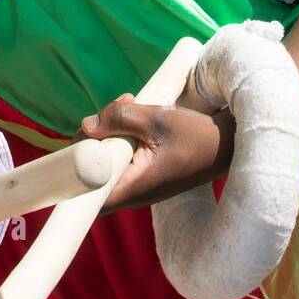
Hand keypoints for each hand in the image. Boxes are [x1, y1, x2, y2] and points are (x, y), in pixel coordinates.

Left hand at [79, 94, 234, 212]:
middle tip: (113, 109)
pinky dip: (122, 134)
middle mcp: (132, 192)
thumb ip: (120, 119)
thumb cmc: (197, 136)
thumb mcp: (157, 119)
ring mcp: (138, 184)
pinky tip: (135, 112)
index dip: (70, 171)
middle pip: (90, 173)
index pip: (85, 195)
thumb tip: (88, 125)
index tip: (76, 143)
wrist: (229, 145)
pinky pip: (121, 156)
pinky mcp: (144, 174)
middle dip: (93, 137)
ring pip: (106, 160)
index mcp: (132, 188)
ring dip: (110, 131)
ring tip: (129, 103)